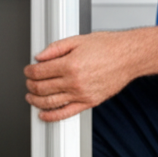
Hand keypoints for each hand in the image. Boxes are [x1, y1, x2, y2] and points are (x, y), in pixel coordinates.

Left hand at [25, 31, 141, 121]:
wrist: (129, 57)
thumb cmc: (108, 47)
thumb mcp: (78, 40)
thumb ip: (56, 48)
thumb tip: (40, 56)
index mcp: (70, 64)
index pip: (39, 72)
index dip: (29, 71)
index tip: (28, 70)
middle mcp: (74, 81)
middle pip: (42, 88)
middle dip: (30, 85)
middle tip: (29, 81)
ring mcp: (81, 94)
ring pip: (50, 102)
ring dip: (36, 101)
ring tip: (31, 97)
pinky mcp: (89, 102)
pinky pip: (66, 113)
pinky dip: (51, 116)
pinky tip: (43, 114)